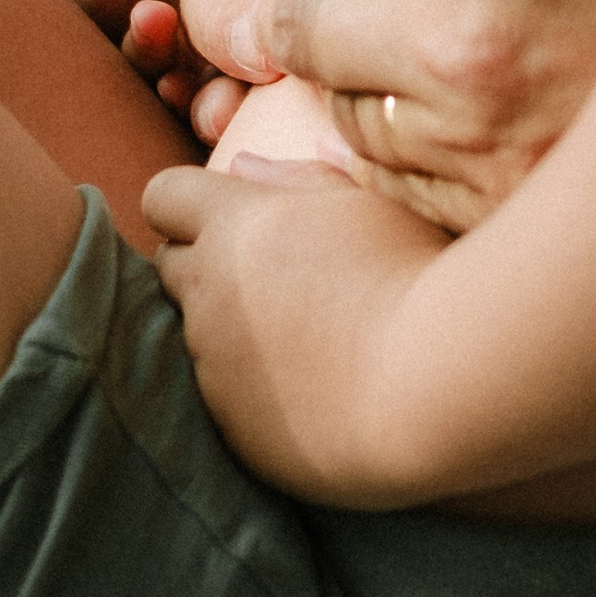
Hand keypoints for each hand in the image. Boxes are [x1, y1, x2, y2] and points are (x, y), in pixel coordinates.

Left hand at [145, 161, 448, 500]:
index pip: (163, 196)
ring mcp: (213, 366)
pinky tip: (316, 394)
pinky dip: (256, 393)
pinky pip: (227, 401)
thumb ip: (293, 180)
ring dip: (234, 333)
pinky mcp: (232, 428)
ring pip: (199, 337)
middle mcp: (207, 293)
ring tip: (311, 343)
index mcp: (234, 225)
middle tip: (276, 281)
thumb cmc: (410, 279)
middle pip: (170, 266)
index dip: (190, 204)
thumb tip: (242, 168)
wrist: (432, 387)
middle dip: (206, 266)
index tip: (231, 220)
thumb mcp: (363, 206)